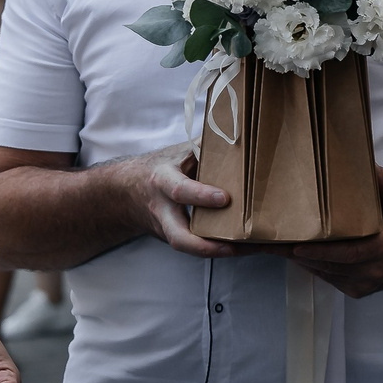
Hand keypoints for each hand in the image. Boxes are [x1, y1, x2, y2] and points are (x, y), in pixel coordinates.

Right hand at [114, 142, 238, 258]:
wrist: (128, 192)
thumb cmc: (161, 168)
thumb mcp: (177, 153)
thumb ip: (203, 147)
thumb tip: (238, 131)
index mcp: (163, 182)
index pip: (180, 191)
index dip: (201, 196)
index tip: (225, 198)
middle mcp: (164, 211)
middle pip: (179, 237)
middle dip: (205, 245)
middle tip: (236, 245)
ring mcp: (169, 230)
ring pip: (191, 249)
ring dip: (222, 251)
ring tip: (254, 248)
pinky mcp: (179, 239)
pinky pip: (199, 247)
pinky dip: (224, 248)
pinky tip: (250, 246)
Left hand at [280, 167, 382, 297]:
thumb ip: (382, 180)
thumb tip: (364, 162)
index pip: (349, 254)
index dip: (321, 252)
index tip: (297, 246)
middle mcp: (375, 271)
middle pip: (331, 265)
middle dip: (300, 255)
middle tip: (273, 245)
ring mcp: (366, 284)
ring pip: (327, 274)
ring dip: (302, 261)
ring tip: (277, 248)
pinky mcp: (359, 291)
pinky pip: (330, 279)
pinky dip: (314, 267)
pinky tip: (298, 254)